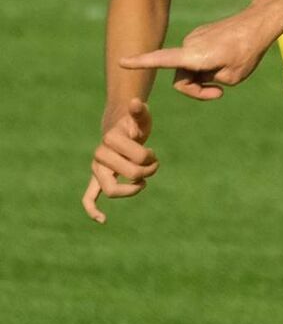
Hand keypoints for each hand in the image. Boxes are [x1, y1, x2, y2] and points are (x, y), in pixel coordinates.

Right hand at [83, 98, 156, 222]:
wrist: (120, 130)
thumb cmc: (133, 125)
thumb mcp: (141, 117)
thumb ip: (140, 111)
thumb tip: (136, 103)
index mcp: (111, 140)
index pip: (138, 158)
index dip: (150, 158)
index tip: (152, 152)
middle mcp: (100, 155)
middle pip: (130, 174)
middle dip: (148, 172)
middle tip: (153, 165)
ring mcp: (97, 169)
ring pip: (112, 189)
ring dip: (133, 189)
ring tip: (143, 183)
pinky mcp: (97, 180)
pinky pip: (89, 197)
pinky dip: (93, 209)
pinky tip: (102, 220)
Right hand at [121, 0, 276, 100]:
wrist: (256, 26)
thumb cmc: (246, 53)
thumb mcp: (231, 79)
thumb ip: (208, 82)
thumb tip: (198, 76)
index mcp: (194, 56)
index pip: (161, 60)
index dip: (141, 63)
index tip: (122, 62)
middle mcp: (189, 45)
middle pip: (181, 78)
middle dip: (196, 90)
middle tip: (219, 93)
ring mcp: (193, 39)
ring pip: (189, 68)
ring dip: (203, 77)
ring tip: (225, 74)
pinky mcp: (199, 37)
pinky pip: (196, 58)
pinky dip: (206, 66)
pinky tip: (225, 59)